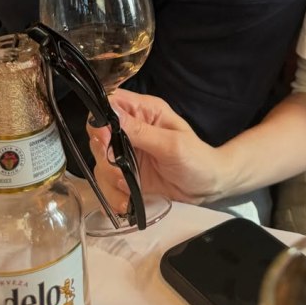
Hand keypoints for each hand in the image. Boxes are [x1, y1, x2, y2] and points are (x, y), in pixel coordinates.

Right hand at [87, 89, 223, 212]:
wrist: (207, 188)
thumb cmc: (196, 158)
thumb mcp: (171, 144)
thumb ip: (140, 131)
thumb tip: (110, 113)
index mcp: (145, 111)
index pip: (111, 103)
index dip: (100, 119)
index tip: (103, 140)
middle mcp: (132, 129)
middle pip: (98, 134)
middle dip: (103, 155)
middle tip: (119, 171)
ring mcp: (127, 152)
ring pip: (99, 160)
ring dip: (108, 177)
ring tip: (127, 187)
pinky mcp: (126, 174)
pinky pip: (107, 181)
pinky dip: (113, 194)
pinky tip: (126, 201)